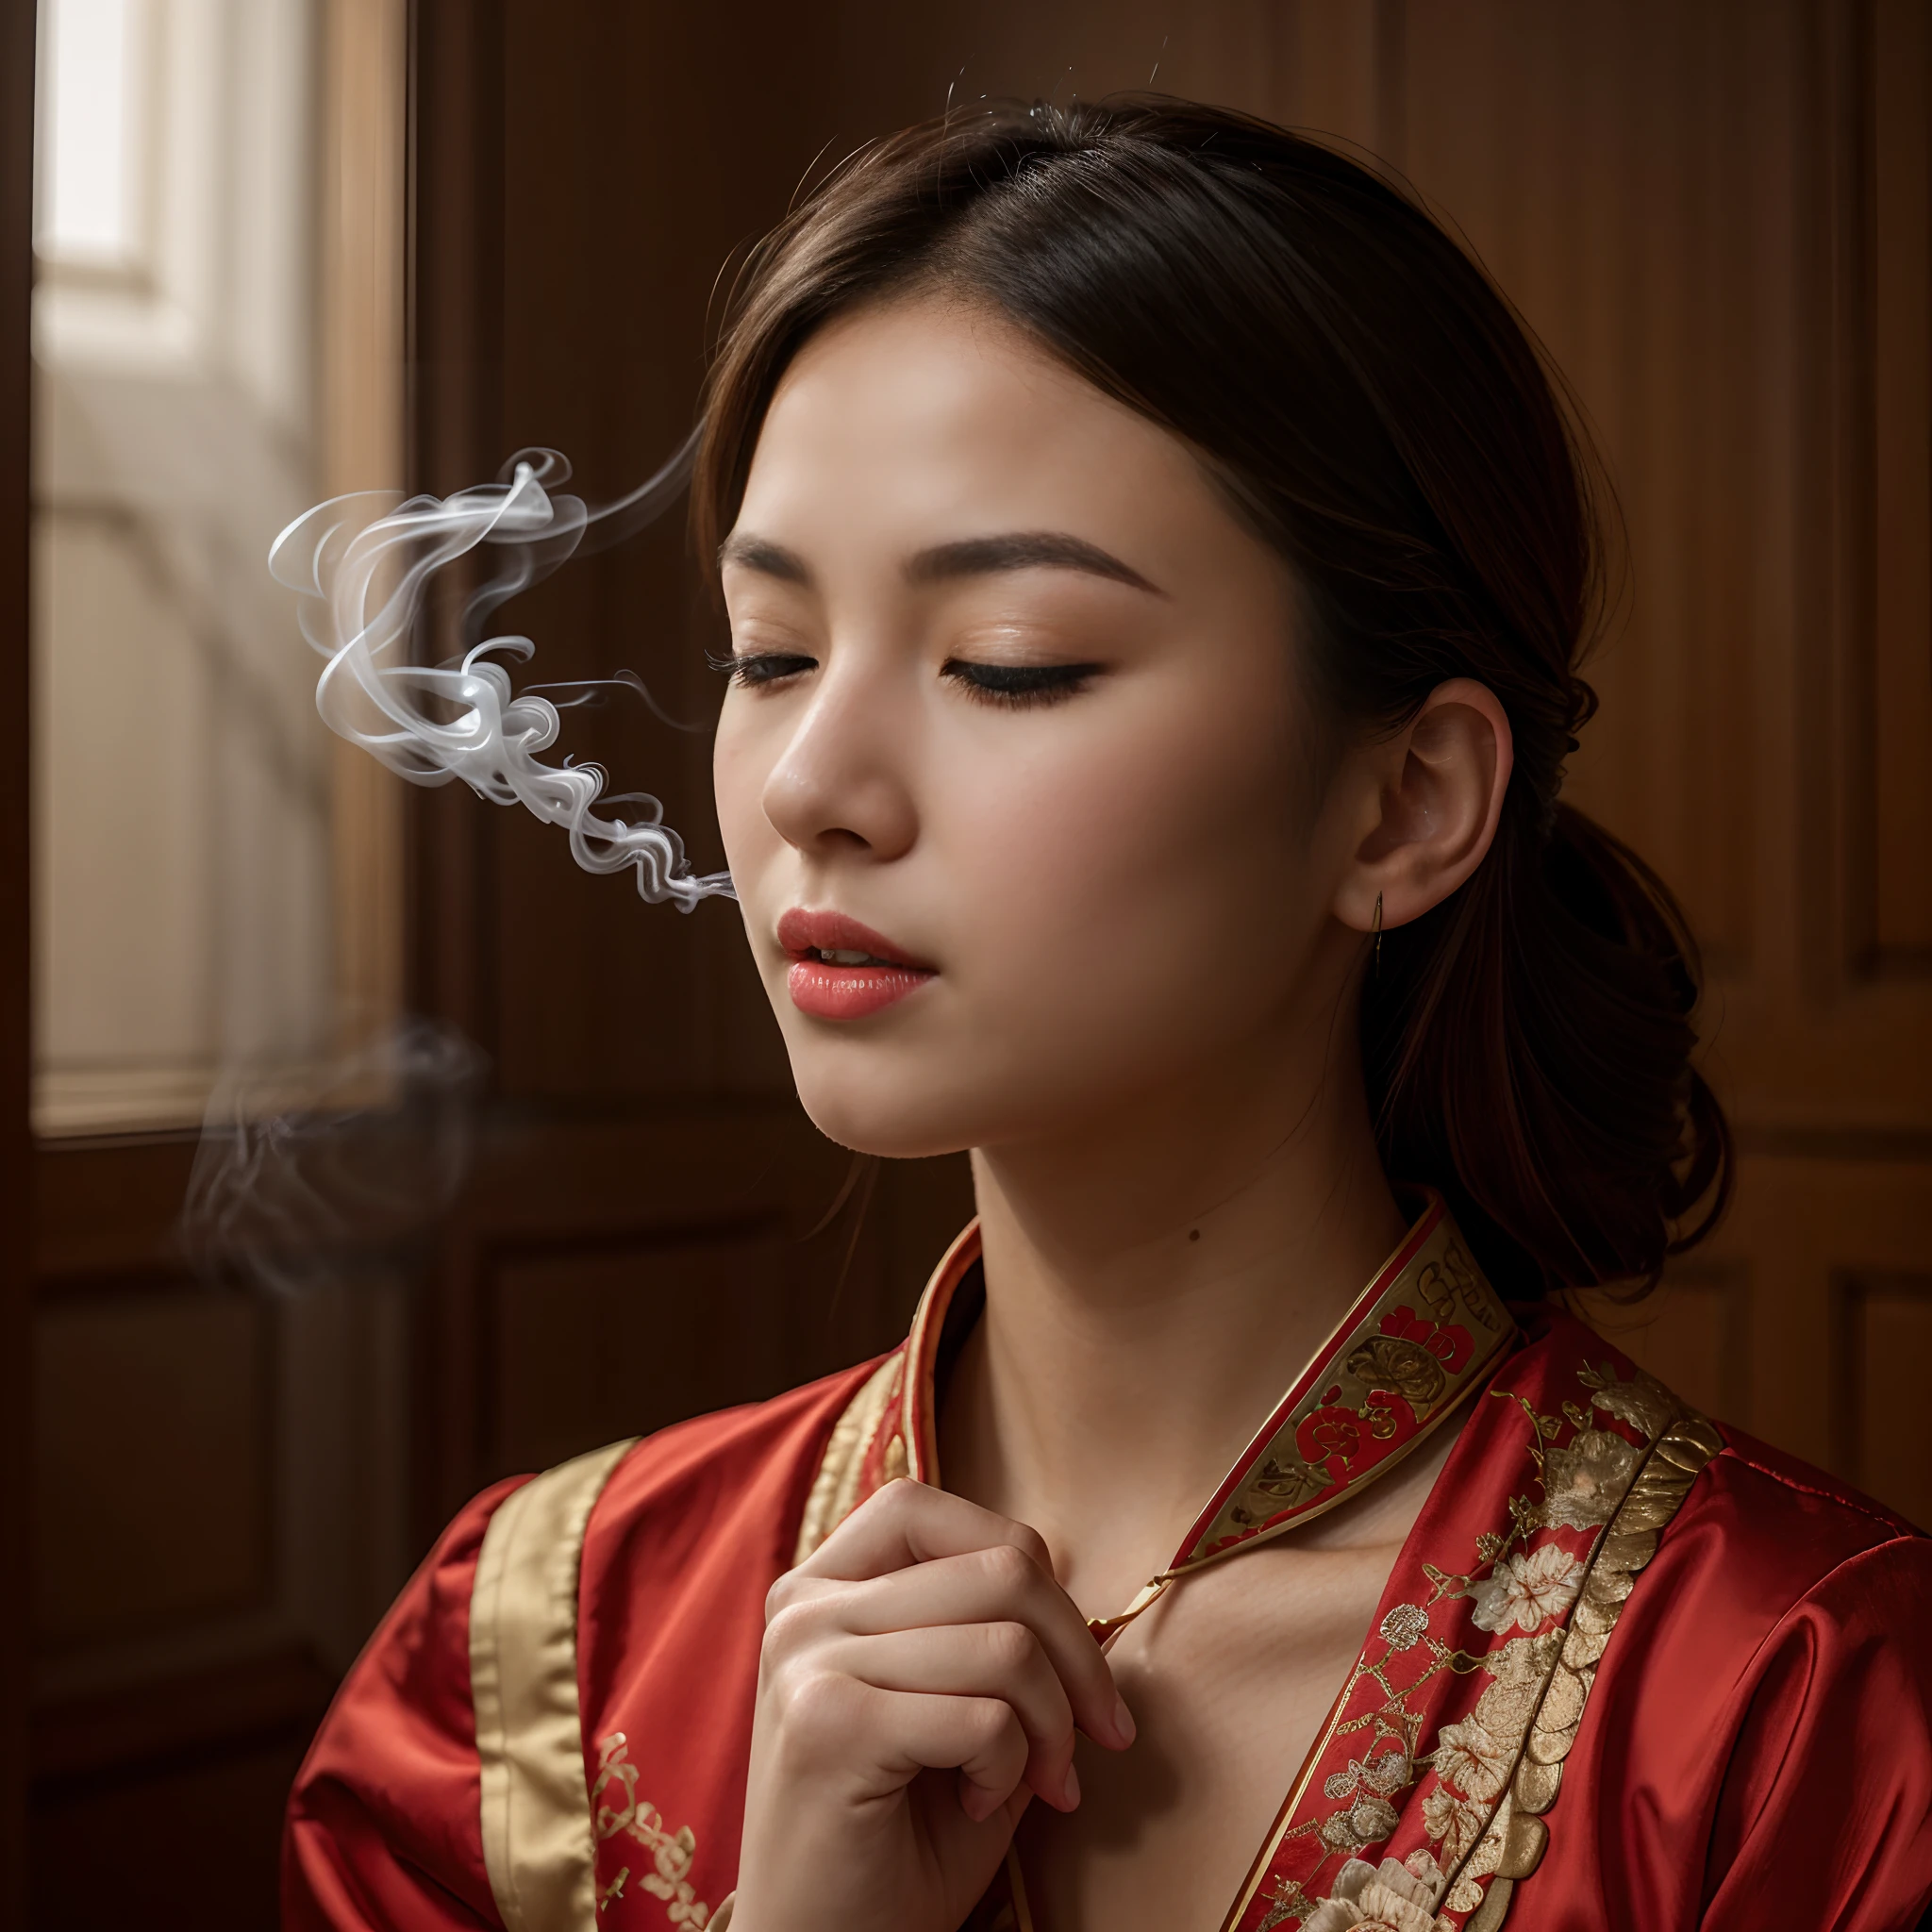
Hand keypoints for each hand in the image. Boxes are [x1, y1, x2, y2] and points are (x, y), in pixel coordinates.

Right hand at [730, 1478, 1135, 1931]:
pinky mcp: (829, 1725)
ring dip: (1051, 1727)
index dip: (1028, 1568)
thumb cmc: (897, 1834)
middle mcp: (803, 1607)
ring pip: (1006, 1643)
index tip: (1074, 1663)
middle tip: (1090, 1741)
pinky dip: (1010, 1769)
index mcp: (820, 1585)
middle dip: (1077, 1659)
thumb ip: (990, 1632)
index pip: (934, 1508)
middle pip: (999, 1566)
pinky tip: (976, 1805)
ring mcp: (809, 1659)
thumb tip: (1075, 1593)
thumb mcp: (950, 1706)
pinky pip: (985, 1715)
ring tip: (1032, 1782)